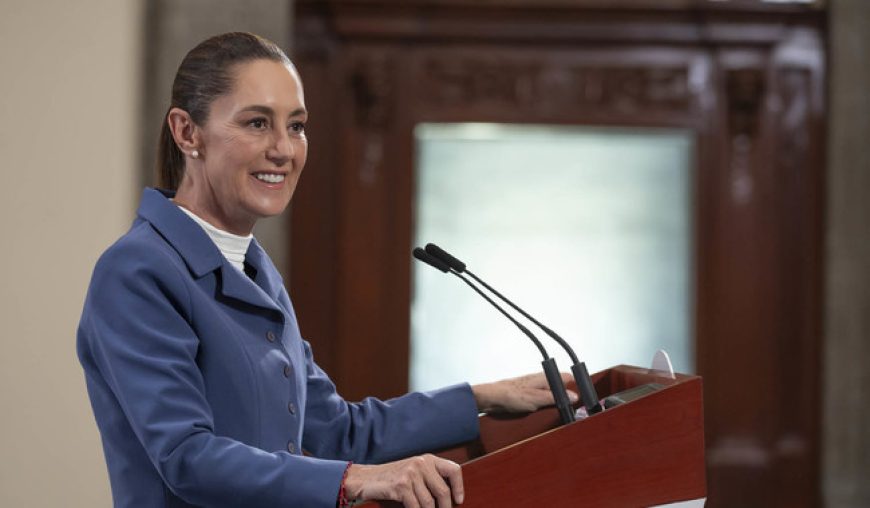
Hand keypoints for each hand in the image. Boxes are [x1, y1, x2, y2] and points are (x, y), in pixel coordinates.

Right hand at [343, 454, 463, 507]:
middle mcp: (421, 463)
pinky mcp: (401, 485)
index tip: (459, 501)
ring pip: (429, 503)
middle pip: (443, 491)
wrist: (366, 479)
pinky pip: (416, 507)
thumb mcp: (414, 472)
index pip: (453, 470)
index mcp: (428, 459)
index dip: (459, 487)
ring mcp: (411, 473)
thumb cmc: (392, 478)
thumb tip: (449, 498)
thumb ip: (430, 479)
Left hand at [471, 372, 577, 413]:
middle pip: (560, 388)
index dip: (575, 386)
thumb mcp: (537, 399)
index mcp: (544, 378)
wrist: (491, 399)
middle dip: (564, 398)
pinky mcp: (527, 397)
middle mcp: (540, 381)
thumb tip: (573, 397)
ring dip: (553, 404)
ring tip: (554, 413)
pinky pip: (541, 401)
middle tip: (568, 409)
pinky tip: (541, 414)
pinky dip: (544, 408)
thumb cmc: (510, 395)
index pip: (567, 377)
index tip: (580, 398)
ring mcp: (533, 389)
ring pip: (551, 396)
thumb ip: (556, 398)